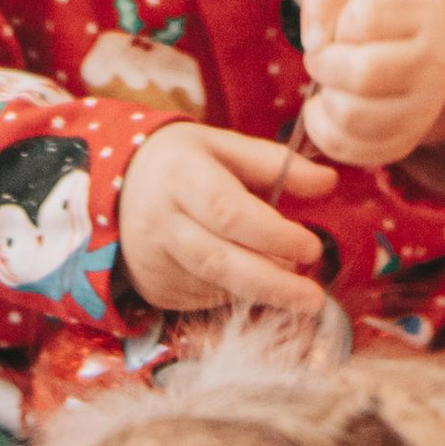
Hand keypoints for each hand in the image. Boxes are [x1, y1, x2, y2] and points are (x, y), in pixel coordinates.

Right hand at [117, 124, 335, 314]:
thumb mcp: (223, 146)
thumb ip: (275, 164)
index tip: (312, 247)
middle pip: (219, 261)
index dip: (273, 234)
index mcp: (181, 175)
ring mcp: (152, 260)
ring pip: (212, 287)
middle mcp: (160, 221)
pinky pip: (201, 299)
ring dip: (259, 294)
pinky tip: (255, 287)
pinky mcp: (152, 287)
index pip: (228, 211)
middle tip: (314, 299)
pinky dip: (234, 298)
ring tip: (296, 293)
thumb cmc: (183, 162)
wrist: (115, 186)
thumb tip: (329, 182)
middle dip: (272, 284)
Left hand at [299, 0, 444, 168]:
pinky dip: (321, 127)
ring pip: (352, 115)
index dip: (337, 20)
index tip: (339, 25)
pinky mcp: (402, 142)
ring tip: (330, 82)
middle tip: (322, 57)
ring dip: (325, 97)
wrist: (426, 52)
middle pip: (363, 73)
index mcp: (423, 12)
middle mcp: (432, 63)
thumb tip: (313, 43)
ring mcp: (421, 109)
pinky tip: (327, 106)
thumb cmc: (383, 13)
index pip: (366, 15)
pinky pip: (346, 147)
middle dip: (324, 63)